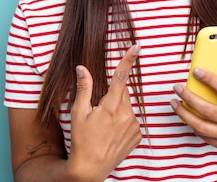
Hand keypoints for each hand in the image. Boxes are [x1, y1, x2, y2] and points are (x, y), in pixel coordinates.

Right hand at [67, 45, 142, 180]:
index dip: (128, 60)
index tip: (136, 47)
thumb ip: (83, 88)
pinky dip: (123, 122)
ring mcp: (134, 125)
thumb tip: (82, 68)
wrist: (90, 168)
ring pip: (127, 107)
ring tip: (105, 126)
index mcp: (110, 106)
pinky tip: (112, 133)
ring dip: (118, 110)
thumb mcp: (78, 113)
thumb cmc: (81, 140)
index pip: (120, 77)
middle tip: (99, 110)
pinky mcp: (138, 135)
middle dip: (112, 95)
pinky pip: (132, 120)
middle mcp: (126, 114)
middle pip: (123, 93)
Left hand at [171, 50, 216, 150]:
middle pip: (209, 110)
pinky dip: (190, 124)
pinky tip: (183, 113)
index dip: (210, 80)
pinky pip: (202, 135)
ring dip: (184, 114)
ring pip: (202, 126)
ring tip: (173, 102)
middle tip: (177, 87)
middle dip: (190, 98)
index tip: (196, 70)